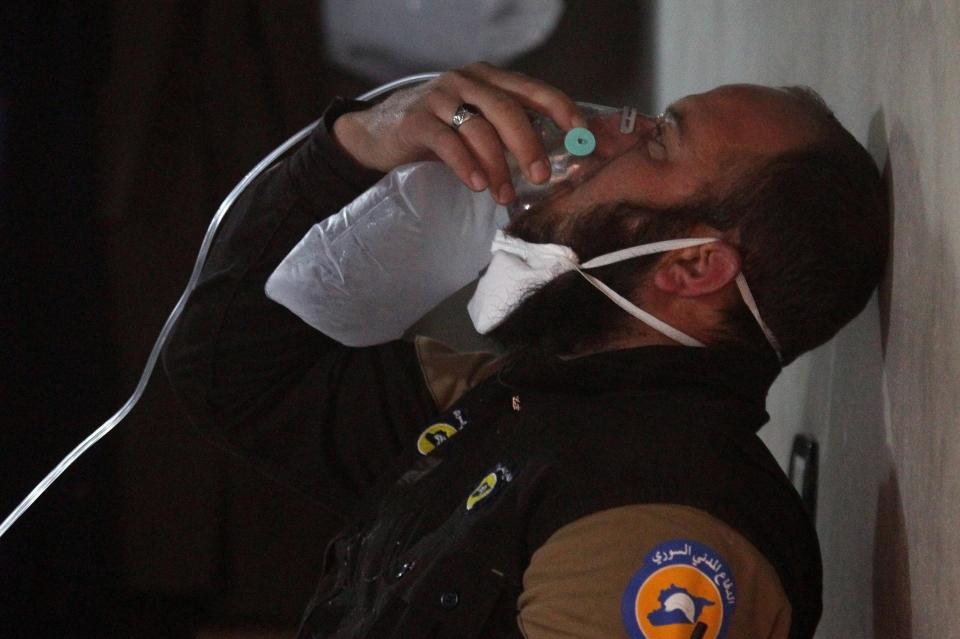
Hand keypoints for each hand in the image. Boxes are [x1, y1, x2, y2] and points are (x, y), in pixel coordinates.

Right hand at [332, 62, 584, 204]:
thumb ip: (508, 133)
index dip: (561, 109)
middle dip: (529, 145)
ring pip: (479, 128)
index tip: (581, 135)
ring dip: (497, 166)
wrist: (377, 134)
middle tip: (542, 176)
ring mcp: (439, 97)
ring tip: (505, 195)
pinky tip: (477, 185)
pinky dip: (466, 165)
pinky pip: (447, 142)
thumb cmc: (438, 133)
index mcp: (488, 78)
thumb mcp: (476, 124)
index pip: (532, 89)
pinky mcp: (416, 119)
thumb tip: (552, 163)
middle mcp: (466, 81)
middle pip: (507, 109)